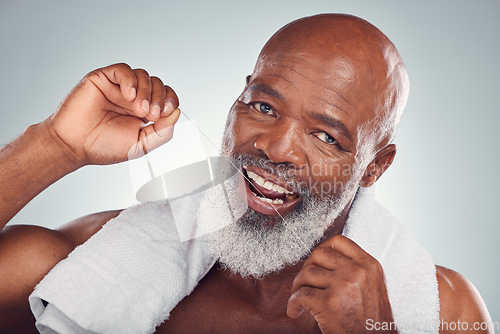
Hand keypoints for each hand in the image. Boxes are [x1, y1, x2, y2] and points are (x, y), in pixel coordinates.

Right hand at [43, 63, 179, 165]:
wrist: (74, 145)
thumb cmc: (103, 147)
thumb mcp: (141, 145)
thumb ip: (162, 132)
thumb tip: (176, 113)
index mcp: (143, 112)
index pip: (166, 97)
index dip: (171, 101)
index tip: (165, 114)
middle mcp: (132, 98)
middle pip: (158, 84)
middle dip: (160, 98)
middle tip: (151, 114)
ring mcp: (118, 87)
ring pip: (143, 75)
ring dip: (146, 91)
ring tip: (139, 109)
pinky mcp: (103, 79)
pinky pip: (123, 69)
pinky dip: (130, 80)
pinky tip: (128, 95)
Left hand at [287, 235, 395, 333]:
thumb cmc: (372, 321)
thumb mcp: (373, 286)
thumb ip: (356, 269)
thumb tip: (327, 256)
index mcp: (369, 265)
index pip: (338, 241)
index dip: (322, 249)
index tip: (316, 263)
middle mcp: (357, 272)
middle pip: (318, 254)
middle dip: (307, 268)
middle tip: (305, 283)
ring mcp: (343, 286)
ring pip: (306, 273)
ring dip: (298, 286)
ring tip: (300, 299)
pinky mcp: (329, 303)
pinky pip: (300, 295)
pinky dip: (293, 303)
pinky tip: (296, 311)